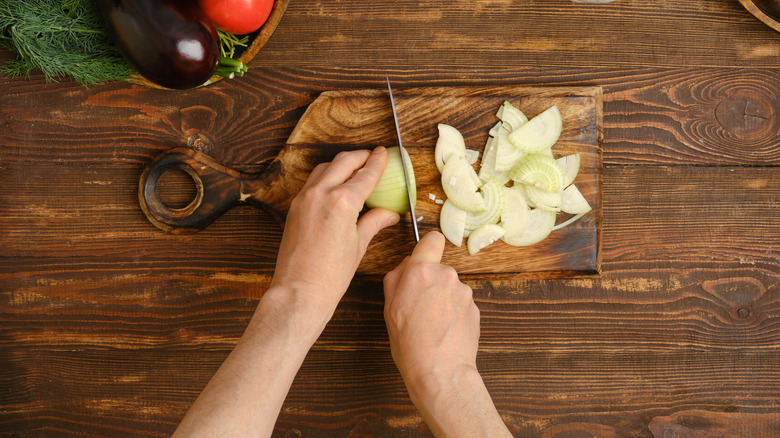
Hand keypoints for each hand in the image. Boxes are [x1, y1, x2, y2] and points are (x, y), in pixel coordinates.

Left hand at [271, 147, 399, 311]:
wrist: (299, 291)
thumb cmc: (329, 276)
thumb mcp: (359, 246)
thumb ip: (374, 222)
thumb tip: (389, 214)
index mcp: (342, 202)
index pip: (365, 174)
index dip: (377, 162)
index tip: (384, 154)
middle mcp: (321, 194)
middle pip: (344, 161)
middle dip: (360, 156)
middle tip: (372, 157)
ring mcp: (304, 198)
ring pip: (325, 167)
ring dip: (341, 164)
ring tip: (354, 169)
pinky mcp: (294, 207)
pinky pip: (312, 182)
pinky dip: (326, 177)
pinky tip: (335, 185)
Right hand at [383, 231, 510, 436]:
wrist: (439, 370)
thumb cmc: (410, 342)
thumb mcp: (389, 307)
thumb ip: (397, 278)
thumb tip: (406, 266)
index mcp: (421, 271)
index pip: (432, 239)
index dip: (427, 245)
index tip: (424, 254)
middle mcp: (446, 275)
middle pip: (438, 269)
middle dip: (430, 282)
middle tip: (418, 306)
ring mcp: (463, 292)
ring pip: (450, 288)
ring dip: (442, 299)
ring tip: (431, 324)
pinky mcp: (475, 308)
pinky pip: (460, 304)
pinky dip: (453, 313)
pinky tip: (444, 331)